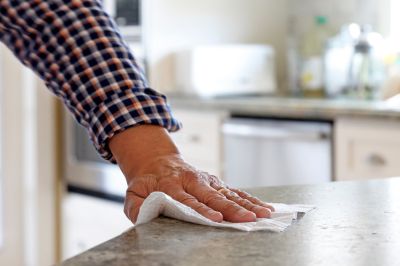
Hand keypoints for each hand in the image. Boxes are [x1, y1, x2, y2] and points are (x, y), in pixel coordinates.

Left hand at [123, 154, 273, 222]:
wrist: (157, 161)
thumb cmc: (147, 182)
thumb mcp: (133, 193)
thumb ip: (136, 206)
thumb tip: (144, 217)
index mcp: (173, 185)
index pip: (189, 201)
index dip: (203, 210)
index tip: (216, 218)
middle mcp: (193, 181)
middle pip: (214, 197)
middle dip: (232, 209)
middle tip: (248, 219)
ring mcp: (207, 181)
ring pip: (229, 193)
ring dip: (246, 204)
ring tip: (263, 214)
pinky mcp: (216, 182)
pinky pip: (235, 190)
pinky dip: (249, 199)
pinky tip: (263, 207)